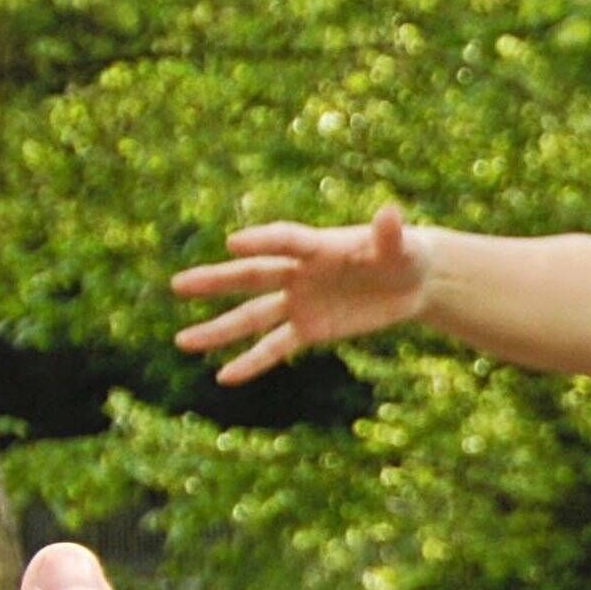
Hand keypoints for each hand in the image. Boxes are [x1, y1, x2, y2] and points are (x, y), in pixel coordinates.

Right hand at [173, 202, 428, 383]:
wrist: (411, 280)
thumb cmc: (405, 252)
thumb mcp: (403, 246)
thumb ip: (390, 234)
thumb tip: (390, 213)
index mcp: (318, 245)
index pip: (285, 241)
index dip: (262, 240)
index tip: (232, 243)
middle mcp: (299, 272)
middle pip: (253, 276)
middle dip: (217, 281)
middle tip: (179, 285)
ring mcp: (300, 302)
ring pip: (253, 316)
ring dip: (219, 330)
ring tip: (183, 341)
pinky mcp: (309, 329)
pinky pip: (275, 347)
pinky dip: (252, 362)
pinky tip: (224, 376)